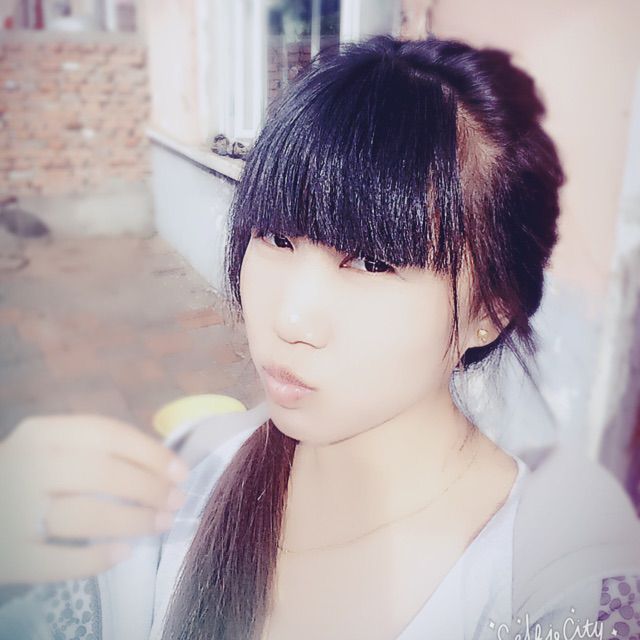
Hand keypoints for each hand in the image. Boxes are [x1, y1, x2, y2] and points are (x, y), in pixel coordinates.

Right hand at [0, 414, 189, 585]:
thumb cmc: (28, 474)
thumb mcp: (53, 448)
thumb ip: (96, 451)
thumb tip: (162, 468)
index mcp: (43, 433)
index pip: (109, 435)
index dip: (151, 453)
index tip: (181, 472)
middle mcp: (27, 466)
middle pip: (102, 473)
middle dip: (149, 488)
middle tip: (177, 502)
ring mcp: (13, 511)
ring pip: (84, 515)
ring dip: (133, 521)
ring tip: (161, 524)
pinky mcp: (7, 554)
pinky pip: (56, 561)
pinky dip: (94, 559)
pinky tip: (122, 553)